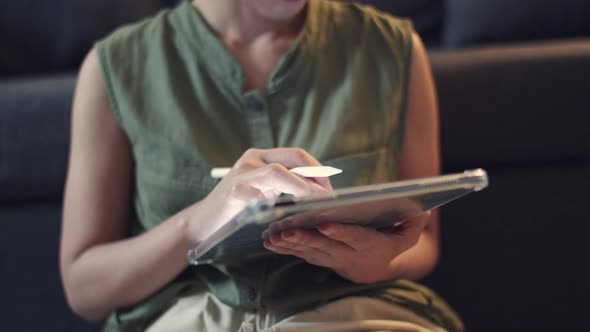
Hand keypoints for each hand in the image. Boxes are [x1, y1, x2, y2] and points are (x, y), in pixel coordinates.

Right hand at [186, 148, 331, 243]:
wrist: (202, 223)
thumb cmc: (238, 208)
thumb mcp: (263, 191)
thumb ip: (284, 185)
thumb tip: (319, 189)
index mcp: (260, 156)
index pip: (297, 155)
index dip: (318, 169)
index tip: (330, 188)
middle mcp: (251, 159)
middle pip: (292, 159)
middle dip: (315, 176)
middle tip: (329, 196)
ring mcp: (241, 174)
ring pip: (278, 172)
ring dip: (302, 188)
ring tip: (316, 203)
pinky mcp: (233, 192)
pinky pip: (260, 195)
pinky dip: (277, 205)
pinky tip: (287, 216)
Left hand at [263, 212, 431, 283]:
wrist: (372, 267)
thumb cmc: (389, 242)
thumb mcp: (407, 236)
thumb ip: (412, 224)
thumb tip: (422, 209)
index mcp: (369, 244)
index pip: (355, 237)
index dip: (340, 232)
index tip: (325, 224)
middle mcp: (347, 254)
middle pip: (324, 245)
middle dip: (304, 237)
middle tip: (285, 229)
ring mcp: (330, 257)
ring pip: (307, 250)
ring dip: (289, 243)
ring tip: (272, 234)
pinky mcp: (316, 256)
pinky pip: (299, 253)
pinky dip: (284, 248)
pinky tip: (269, 240)